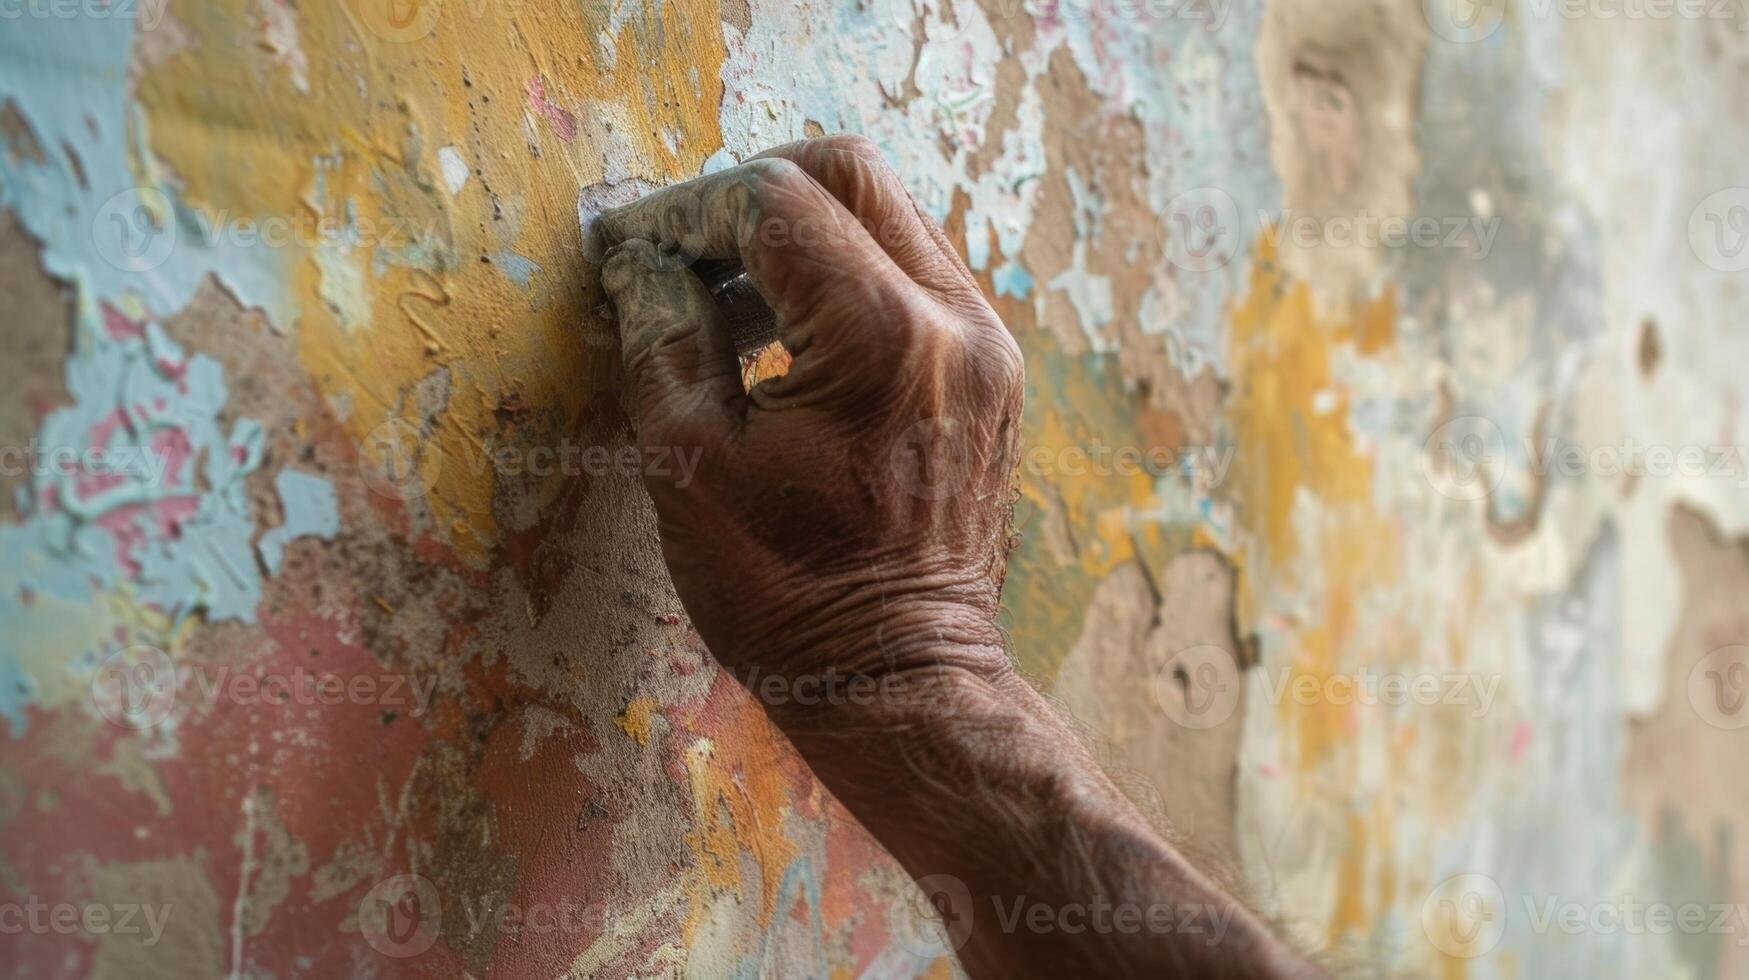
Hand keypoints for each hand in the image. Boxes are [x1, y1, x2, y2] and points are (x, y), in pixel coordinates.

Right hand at [595, 136, 1024, 706]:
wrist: (900, 680)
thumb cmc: (790, 596)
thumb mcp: (690, 466)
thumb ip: (662, 336)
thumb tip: (641, 259)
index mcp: (884, 340)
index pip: (774, 201)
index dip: (685, 212)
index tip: (630, 250)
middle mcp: (956, 321)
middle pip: (847, 174)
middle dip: (747, 196)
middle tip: (678, 254)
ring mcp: (985, 344)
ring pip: (885, 217)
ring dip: (794, 237)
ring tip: (717, 305)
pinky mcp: (989, 370)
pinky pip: (911, 274)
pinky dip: (840, 278)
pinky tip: (780, 340)